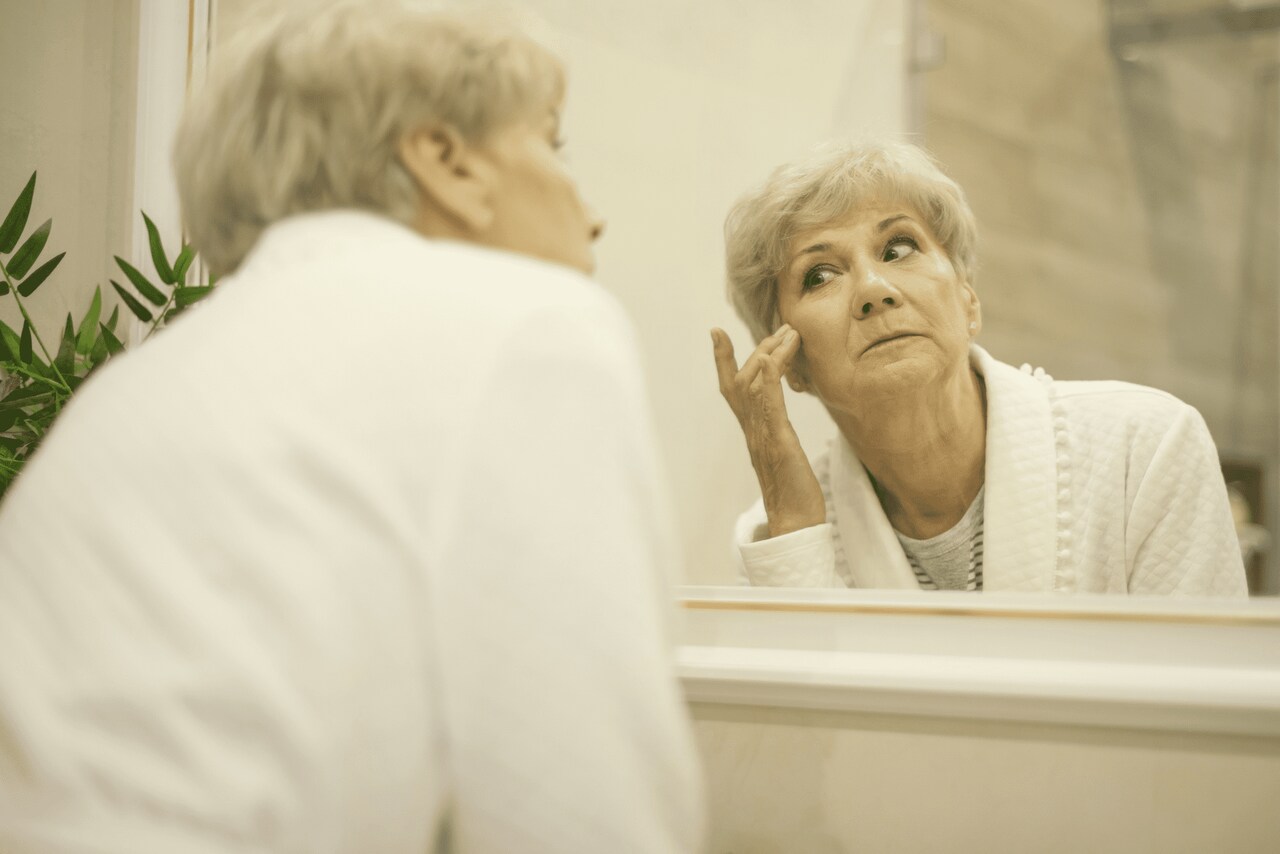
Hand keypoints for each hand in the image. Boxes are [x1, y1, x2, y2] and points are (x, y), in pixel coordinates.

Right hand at [711, 325, 825, 537]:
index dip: (723, 360)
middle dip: (759, 347)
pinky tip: (772, 359)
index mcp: (753, 432)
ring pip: (753, 385)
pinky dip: (767, 378)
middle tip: (782, 327)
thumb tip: (779, 427)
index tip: (715, 331)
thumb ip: (778, 437)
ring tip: (788, 333)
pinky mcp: (778, 442)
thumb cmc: (794, 496)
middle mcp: (752, 430)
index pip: (731, 389)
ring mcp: (762, 435)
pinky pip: (768, 405)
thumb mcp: (784, 457)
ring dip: (769, 354)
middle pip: (742, 380)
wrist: (794, 524)